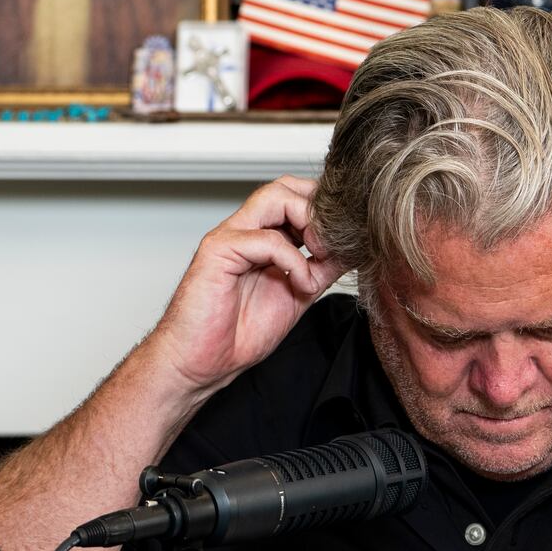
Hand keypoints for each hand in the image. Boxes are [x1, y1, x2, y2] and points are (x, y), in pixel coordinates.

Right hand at [148, 176, 343, 398]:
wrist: (200, 365)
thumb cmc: (237, 334)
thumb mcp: (298, 294)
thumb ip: (321, 268)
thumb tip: (351, 250)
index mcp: (261, 236)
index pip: (295, 195)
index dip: (323, 206)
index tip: (346, 232)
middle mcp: (244, 229)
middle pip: (285, 186)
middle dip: (317, 206)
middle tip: (333, 241)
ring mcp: (230, 236)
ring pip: (273, 197)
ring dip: (307, 221)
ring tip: (320, 253)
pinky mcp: (218, 251)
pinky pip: (266, 239)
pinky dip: (294, 260)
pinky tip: (301, 283)